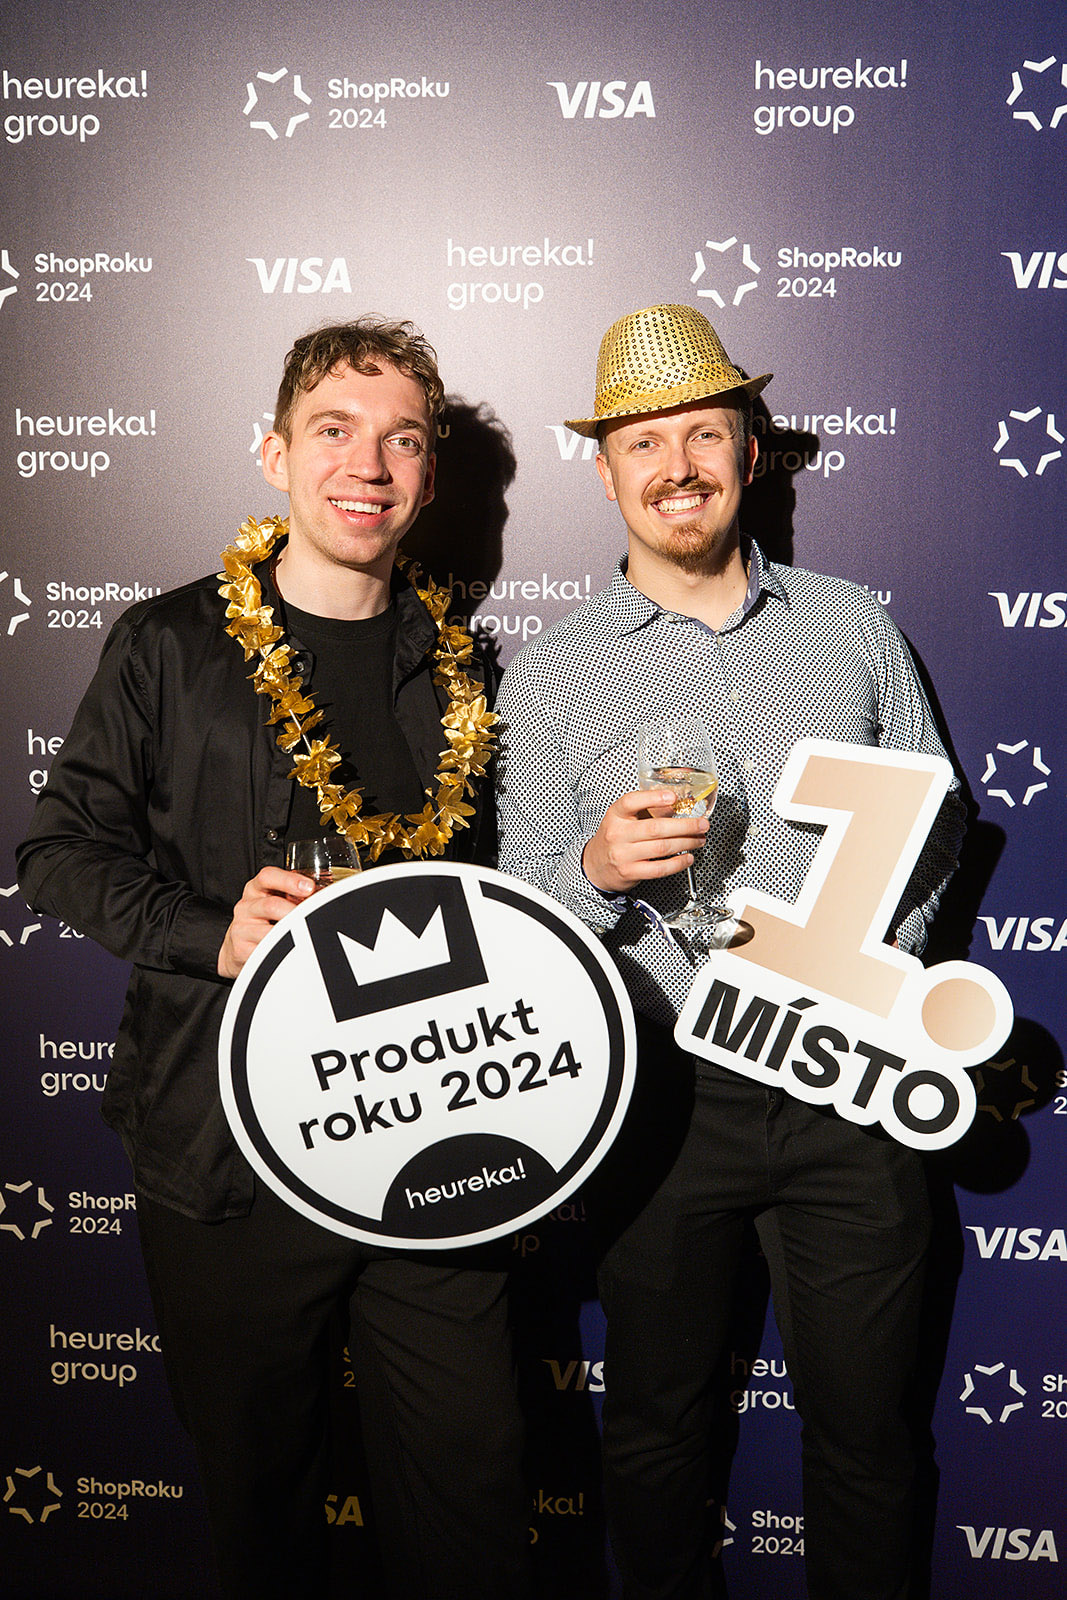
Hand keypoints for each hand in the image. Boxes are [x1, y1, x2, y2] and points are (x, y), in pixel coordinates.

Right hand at [217, 866, 315, 978]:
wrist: (238, 948)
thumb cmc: (262, 921)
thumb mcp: (273, 901)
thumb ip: (294, 895)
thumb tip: (326, 896)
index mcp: (255, 890)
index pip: (267, 877)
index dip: (289, 880)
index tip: (309, 887)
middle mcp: (246, 906)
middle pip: (271, 905)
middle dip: (296, 911)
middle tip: (313, 916)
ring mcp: (241, 928)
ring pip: (270, 931)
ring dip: (291, 933)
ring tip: (306, 936)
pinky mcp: (241, 950)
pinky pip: (266, 951)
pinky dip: (282, 951)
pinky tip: (293, 951)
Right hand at [582, 789, 708, 895]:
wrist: (596, 865)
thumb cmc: (615, 838)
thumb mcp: (624, 820)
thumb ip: (647, 811)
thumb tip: (677, 806)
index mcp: (616, 816)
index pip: (631, 802)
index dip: (653, 798)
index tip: (673, 797)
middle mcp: (617, 834)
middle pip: (655, 828)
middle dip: (685, 826)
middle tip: (702, 824)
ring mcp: (623, 855)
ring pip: (661, 848)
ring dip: (686, 843)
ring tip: (699, 839)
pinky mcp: (630, 872)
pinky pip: (659, 868)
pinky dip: (678, 863)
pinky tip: (687, 857)